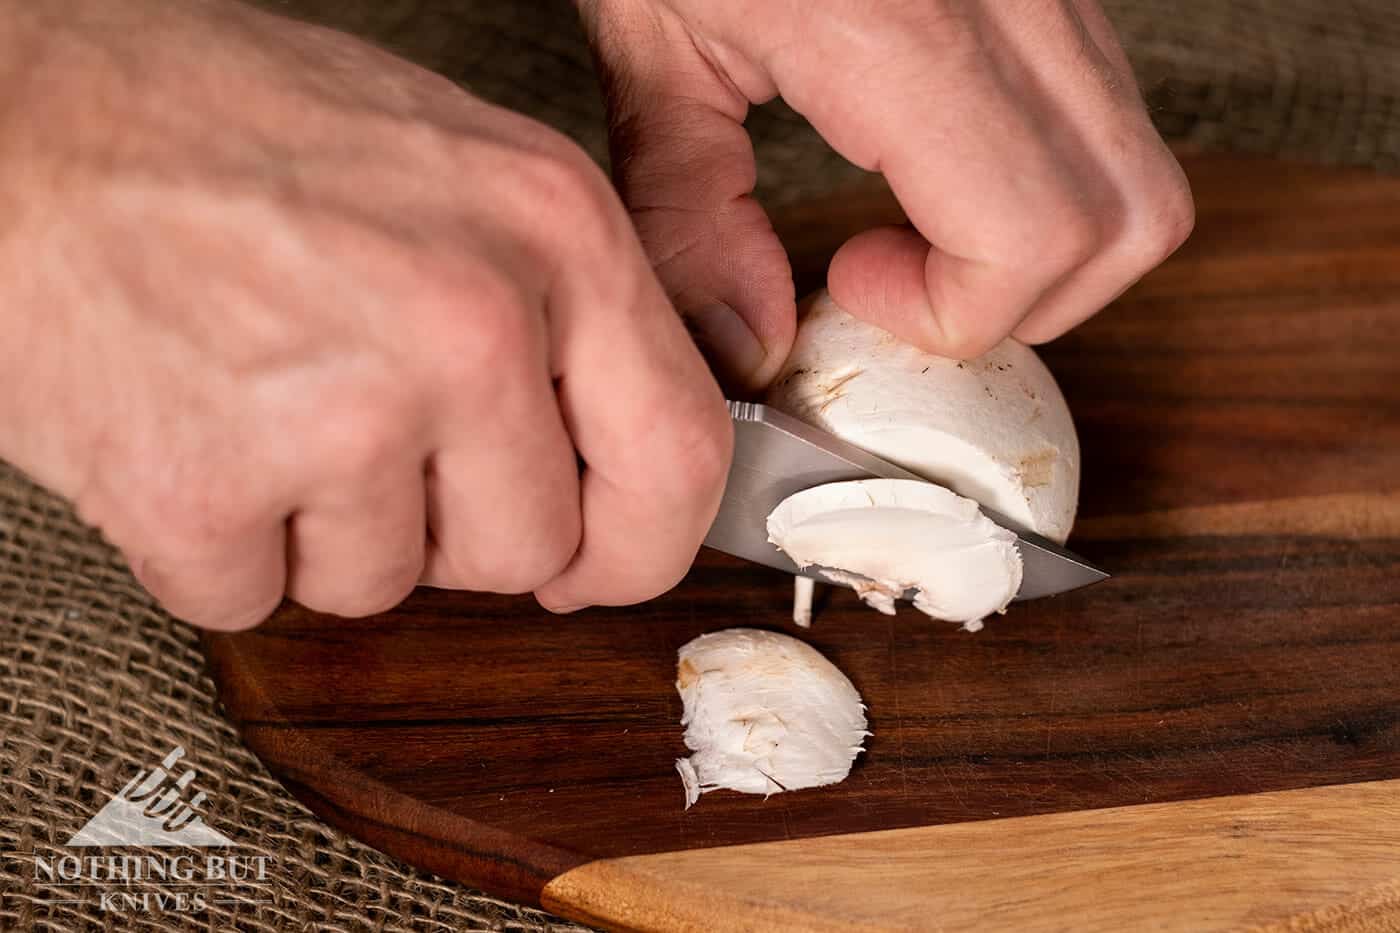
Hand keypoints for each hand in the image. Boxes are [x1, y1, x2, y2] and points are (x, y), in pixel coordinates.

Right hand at [0, 0, 730, 628]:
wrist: (15, 119)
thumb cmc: (224, 132)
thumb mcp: (454, 170)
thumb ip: (560, 313)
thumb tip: (617, 452)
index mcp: (552, 229)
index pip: (679, 455)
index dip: (641, 541)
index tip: (596, 560)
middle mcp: (468, 319)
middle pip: (528, 548)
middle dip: (451, 526)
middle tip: (367, 434)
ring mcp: (341, 409)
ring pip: (386, 584)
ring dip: (324, 528)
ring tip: (262, 402)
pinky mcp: (204, 487)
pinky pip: (254, 597)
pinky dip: (218, 543)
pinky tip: (191, 430)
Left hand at [578, 0, 1195, 368]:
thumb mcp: (652, 45)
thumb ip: (687, 217)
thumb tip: (752, 347)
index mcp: (902, 25)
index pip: (1032, 232)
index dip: (957, 311)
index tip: (854, 286)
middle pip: (1130, 219)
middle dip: (1021, 300)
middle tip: (903, 281)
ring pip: (1141, 172)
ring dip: (1042, 248)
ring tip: (917, 229)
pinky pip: (1107, 113)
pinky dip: (1045, 180)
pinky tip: (939, 166)